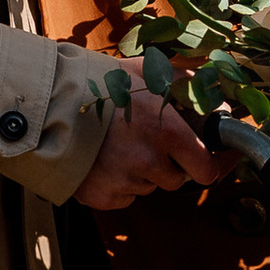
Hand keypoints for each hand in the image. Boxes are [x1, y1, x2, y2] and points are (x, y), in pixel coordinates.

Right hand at [73, 59, 229, 209]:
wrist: (48, 103)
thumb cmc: (99, 84)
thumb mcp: (147, 72)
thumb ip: (186, 84)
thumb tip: (221, 102)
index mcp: (167, 132)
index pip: (207, 169)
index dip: (210, 165)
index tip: (212, 161)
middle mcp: (148, 162)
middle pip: (176, 179)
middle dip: (170, 164)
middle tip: (149, 142)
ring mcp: (123, 182)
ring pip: (148, 186)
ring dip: (142, 172)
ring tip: (119, 146)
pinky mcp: (101, 197)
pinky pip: (123, 197)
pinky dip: (119, 184)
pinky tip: (104, 161)